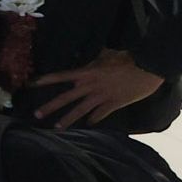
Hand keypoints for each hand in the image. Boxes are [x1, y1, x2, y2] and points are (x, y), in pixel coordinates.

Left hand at [31, 50, 165, 128]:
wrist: (150, 68)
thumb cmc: (129, 58)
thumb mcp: (108, 54)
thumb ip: (95, 58)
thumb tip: (90, 55)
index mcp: (87, 72)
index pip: (61, 76)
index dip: (46, 80)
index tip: (31, 84)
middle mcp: (90, 86)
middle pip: (65, 97)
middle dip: (49, 106)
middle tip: (36, 115)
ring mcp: (101, 97)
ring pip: (80, 110)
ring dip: (67, 119)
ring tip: (56, 128)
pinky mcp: (113, 104)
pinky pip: (99, 115)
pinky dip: (93, 120)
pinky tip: (88, 125)